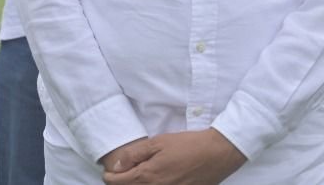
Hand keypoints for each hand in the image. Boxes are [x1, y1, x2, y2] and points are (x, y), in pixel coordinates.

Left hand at [103, 130, 245, 184]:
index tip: (107, 173)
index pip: (120, 182)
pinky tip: (153, 181)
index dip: (110, 178)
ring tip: (134, 178)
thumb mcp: (158, 142)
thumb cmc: (187, 145)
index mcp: (148, 176)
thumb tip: (116, 165)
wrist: (216, 154)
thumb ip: (134, 154)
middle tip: (117, 177)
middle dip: (122, 184)